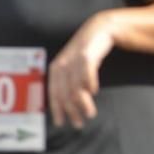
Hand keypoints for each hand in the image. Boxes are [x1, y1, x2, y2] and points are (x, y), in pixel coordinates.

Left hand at [48, 14, 114, 129]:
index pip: (54, 94)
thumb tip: (68, 105)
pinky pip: (87, 73)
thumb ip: (70, 82)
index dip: (57, 110)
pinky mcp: (86, 54)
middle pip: (65, 93)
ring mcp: (73, 59)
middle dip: (71, 111)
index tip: (61, 123)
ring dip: (83, 103)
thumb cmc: (87, 52)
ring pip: (76, 87)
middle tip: (79, 124)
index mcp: (55, 69)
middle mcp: (62, 64)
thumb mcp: (74, 66)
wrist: (99, 29)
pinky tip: (94, 91)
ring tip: (90, 113)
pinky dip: (89, 83)